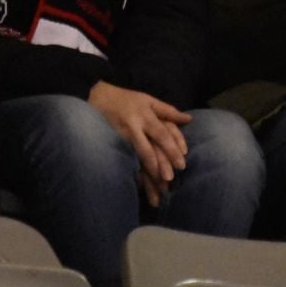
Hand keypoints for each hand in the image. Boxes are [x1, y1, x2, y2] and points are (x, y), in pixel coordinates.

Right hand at [89, 81, 189, 203]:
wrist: (97, 97)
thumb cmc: (126, 99)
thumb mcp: (148, 100)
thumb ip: (168, 111)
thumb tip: (188, 119)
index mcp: (146, 116)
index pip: (163, 134)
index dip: (173, 148)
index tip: (182, 164)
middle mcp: (134, 128)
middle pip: (149, 149)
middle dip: (160, 165)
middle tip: (170, 180)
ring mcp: (122, 138)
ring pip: (136, 159)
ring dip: (147, 175)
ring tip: (157, 189)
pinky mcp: (113, 144)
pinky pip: (125, 161)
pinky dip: (133, 174)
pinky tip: (139, 185)